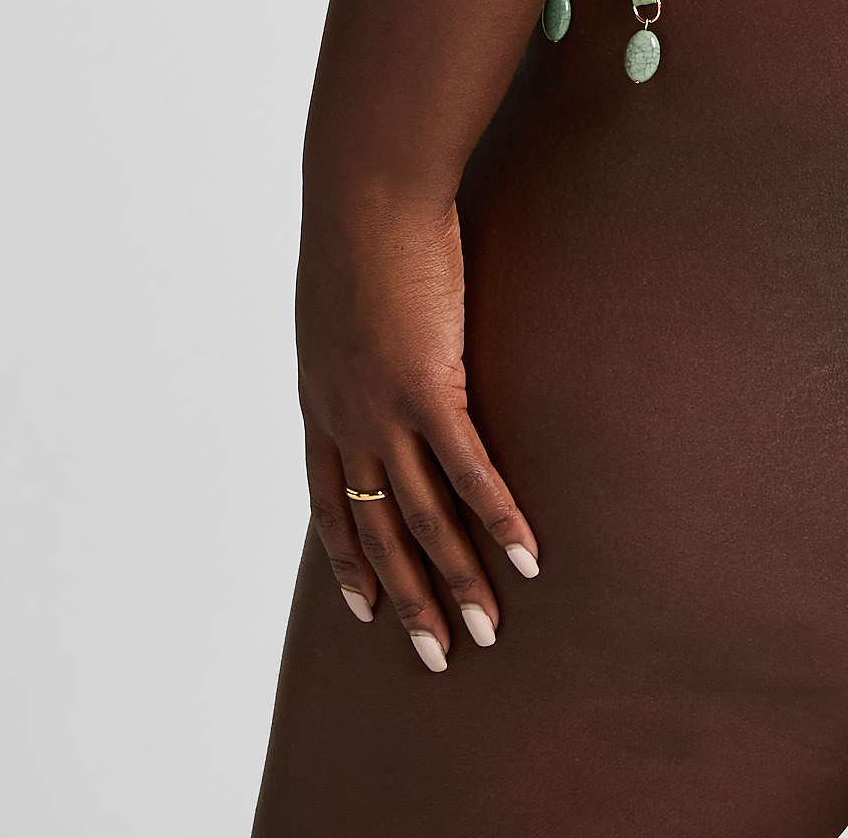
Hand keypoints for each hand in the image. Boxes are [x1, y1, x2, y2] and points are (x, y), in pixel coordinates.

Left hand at [294, 189, 538, 671]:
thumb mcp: (341, 289)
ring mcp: (384, 409)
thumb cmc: (358, 220)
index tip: (365, 612)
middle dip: (407, 600)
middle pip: (376, 530)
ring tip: (487, 630)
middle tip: (438, 656)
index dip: (347, 560)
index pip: (330, 501)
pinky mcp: (428, 386)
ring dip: (457, 579)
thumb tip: (375, 323)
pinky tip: (525, 556)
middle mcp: (347, 418)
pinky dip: (496, 518)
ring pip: (420, 517)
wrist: (364, 192)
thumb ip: (356, 324)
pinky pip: (467, 470)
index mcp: (321, 399)